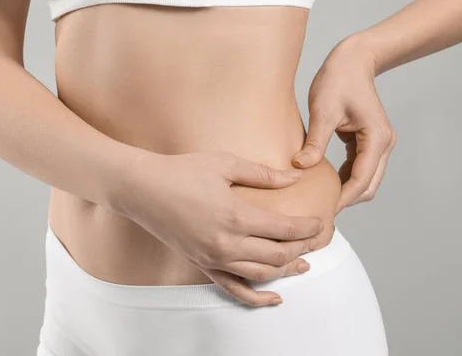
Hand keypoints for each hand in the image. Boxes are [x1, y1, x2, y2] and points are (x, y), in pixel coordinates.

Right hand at [110, 150, 324, 306]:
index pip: (284, 229)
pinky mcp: (201, 264)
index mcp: (236, 216)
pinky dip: (256, 297)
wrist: (142, 189)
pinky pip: (233, 288)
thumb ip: (262, 174)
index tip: (320, 223)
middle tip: (315, 241)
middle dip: (301, 249)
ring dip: (286, 271)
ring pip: (260, 274)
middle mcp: (227, 243)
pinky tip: (274, 298)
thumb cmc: (181, 172)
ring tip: (303, 265)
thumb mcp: (225, 163)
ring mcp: (213, 258)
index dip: (307, 228)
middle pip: (277, 255)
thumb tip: (294, 177)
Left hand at [291, 36, 397, 213]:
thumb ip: (314, 141)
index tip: (324, 210)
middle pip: (368, 185)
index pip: (362, 179)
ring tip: (319, 202)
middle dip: (346, 200)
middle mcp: (383, 144)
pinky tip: (323, 184)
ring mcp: (377, 144)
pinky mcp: (367, 142)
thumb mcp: (322, 111)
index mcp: (377, 138)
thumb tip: (300, 166)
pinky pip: (357, 168)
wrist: (351, 61)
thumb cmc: (338, 80)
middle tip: (319, 211)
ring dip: (345, 191)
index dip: (343, 198)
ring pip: (364, 179)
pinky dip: (344, 178)